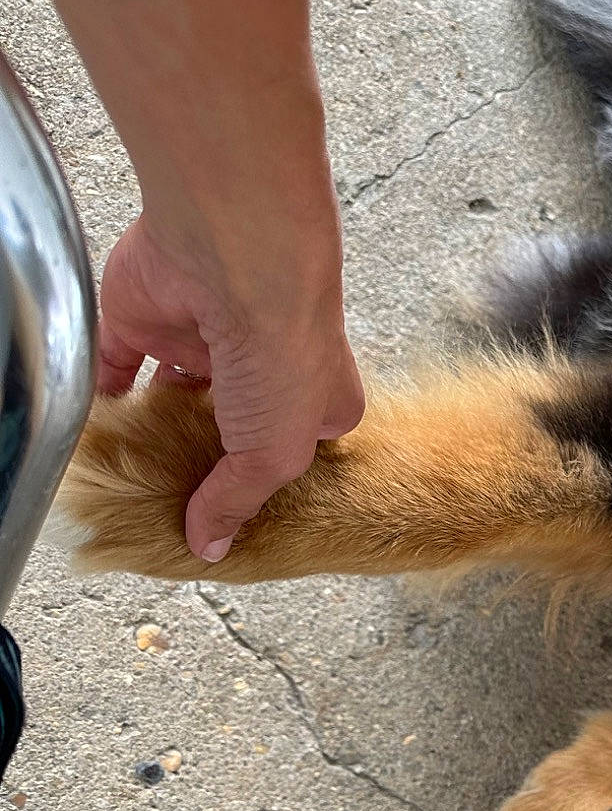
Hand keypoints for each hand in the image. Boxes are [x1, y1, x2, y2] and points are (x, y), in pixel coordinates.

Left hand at [95, 214, 364, 562]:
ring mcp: (204, 343)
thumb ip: (237, 501)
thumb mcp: (274, 454)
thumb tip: (209, 546)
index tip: (238, 523)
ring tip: (133, 480)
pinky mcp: (147, 322)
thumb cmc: (287, 350)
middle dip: (206, 463)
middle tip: (179, 509)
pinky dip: (104, 398)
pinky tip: (97, 435)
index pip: (292, 451)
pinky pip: (114, 367)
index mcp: (316, 400)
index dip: (267, 485)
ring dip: (153, 434)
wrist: (236, 264)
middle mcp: (262, 369)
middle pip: (228, 428)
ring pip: (171, 399)